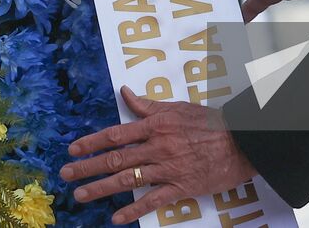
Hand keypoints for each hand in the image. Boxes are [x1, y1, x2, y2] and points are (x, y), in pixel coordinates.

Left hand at [62, 86, 256, 223]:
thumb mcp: (177, 106)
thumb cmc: (210, 122)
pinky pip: (153, 201)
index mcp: (155, 125)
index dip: (92, 142)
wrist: (242, 141)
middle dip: (87, 167)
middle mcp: (157, 147)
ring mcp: (168, 169)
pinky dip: (134, 210)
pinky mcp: (180, 187)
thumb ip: (148, 105)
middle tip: (66, 175)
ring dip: (101, 189)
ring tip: (81, 195)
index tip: (73, 148)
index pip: (115, 134)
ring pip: (128, 180)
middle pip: (116, 159)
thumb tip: (125, 93)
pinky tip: (117, 218)